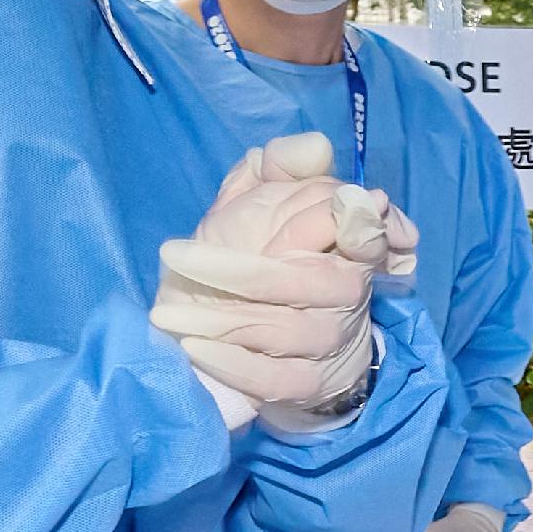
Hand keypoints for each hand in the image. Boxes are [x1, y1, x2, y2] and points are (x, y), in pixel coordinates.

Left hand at [153, 135, 379, 433]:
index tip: (338, 208)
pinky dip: (231, 363)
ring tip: (163, 313)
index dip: (361, 226)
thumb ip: (279, 167)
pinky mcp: (308, 384)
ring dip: (219, 320)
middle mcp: (350, 292)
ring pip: (286, 331)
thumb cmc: (250, 252)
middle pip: (315, 283)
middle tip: (172, 257)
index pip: (369, 233)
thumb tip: (315, 146)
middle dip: (240, 271)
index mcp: (346, 243)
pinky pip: (275, 378)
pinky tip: (190, 347)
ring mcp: (331, 342)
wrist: (242, 331)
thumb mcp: (257, 199)